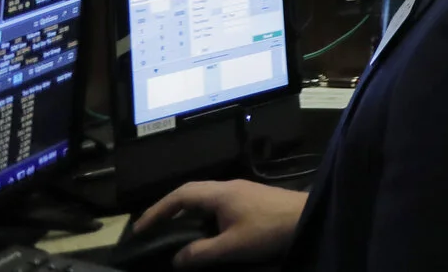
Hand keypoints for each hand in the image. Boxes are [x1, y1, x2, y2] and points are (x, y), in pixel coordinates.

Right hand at [136, 179, 306, 265]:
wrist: (307, 218)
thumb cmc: (269, 230)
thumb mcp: (232, 246)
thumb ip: (201, 253)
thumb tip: (176, 259)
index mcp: (221, 193)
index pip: (180, 195)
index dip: (157, 210)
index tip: (140, 228)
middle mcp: (228, 187)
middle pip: (190, 192)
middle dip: (167, 209)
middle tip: (150, 229)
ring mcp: (241, 191)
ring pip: (204, 197)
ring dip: (186, 212)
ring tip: (171, 231)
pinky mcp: (251, 199)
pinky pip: (217, 203)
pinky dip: (202, 215)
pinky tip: (202, 231)